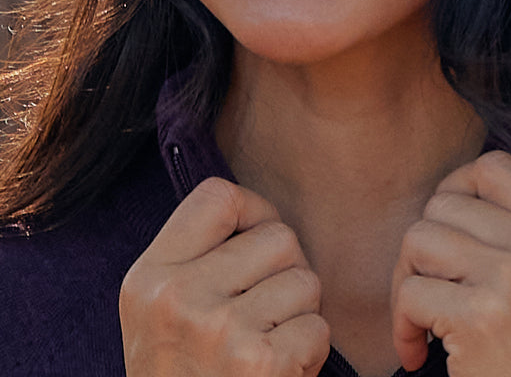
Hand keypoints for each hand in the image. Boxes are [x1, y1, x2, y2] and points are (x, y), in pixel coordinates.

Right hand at [120, 177, 329, 376]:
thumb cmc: (183, 375)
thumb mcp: (159, 310)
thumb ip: (196, 257)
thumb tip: (255, 208)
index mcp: (150, 276)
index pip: (218, 196)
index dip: (252, 211)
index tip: (253, 243)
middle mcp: (178, 297)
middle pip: (278, 236)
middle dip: (286, 270)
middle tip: (263, 311)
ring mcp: (219, 331)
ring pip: (305, 280)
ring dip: (300, 314)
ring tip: (267, 344)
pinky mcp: (261, 364)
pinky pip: (318, 327)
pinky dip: (309, 353)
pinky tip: (278, 373)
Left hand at [391, 150, 510, 376]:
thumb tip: (455, 184)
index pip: (494, 166)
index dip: (457, 190)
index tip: (451, 234)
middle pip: (445, 202)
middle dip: (424, 246)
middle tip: (432, 289)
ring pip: (419, 238)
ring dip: (407, 282)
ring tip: (425, 320)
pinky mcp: (481, 319)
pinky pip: (409, 292)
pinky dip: (401, 326)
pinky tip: (420, 353)